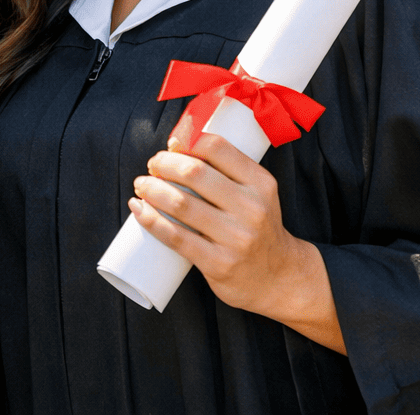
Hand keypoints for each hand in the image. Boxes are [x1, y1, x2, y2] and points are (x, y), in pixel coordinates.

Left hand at [129, 124, 344, 352]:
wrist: (280, 277)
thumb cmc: (258, 226)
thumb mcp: (257, 192)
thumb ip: (227, 169)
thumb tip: (177, 142)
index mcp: (261, 183)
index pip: (216, 148)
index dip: (186, 141)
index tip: (171, 145)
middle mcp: (251, 208)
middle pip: (194, 173)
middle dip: (163, 164)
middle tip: (152, 167)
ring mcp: (236, 238)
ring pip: (180, 204)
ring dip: (151, 189)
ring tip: (141, 186)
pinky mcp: (219, 264)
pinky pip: (176, 237)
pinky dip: (151, 220)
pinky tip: (138, 209)